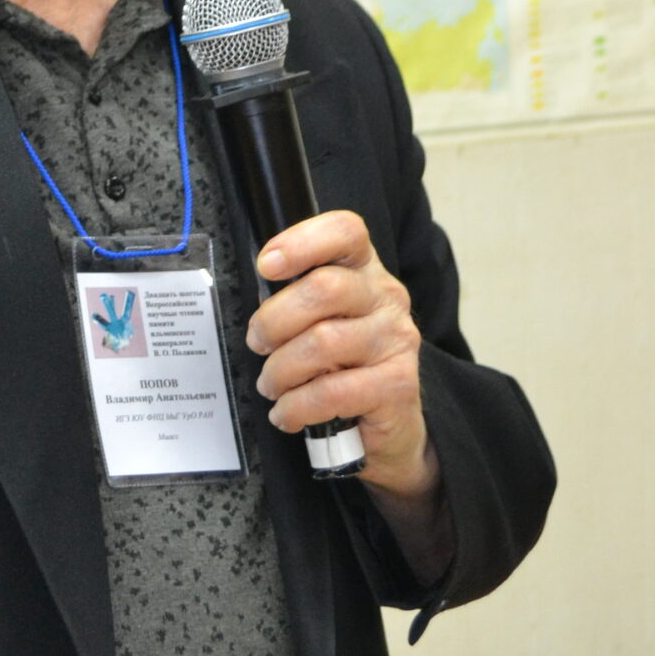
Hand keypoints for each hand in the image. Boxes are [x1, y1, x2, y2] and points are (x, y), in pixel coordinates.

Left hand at [246, 211, 438, 505]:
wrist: (390, 423)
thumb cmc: (344, 363)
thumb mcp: (321, 320)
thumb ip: (295, 299)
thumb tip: (256, 297)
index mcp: (364, 271)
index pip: (345, 232)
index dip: (302, 242)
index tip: (267, 265)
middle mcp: (387, 297)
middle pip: (324, 287)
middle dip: (274, 320)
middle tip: (258, 343)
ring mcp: (396, 339)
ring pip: (323, 341)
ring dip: (281, 369)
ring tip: (272, 385)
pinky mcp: (398, 384)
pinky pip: (333, 391)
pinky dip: (297, 405)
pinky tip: (288, 412)